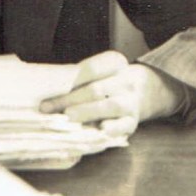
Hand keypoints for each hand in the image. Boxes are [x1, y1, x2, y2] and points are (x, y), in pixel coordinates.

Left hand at [39, 51, 185, 138]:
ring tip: (68, 118)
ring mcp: (132, 102)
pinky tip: (100, 131)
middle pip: (95, 89)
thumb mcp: (103, 72)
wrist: (148, 91)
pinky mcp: (134, 122)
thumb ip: (81, 79)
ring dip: (88, 112)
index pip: (92, 69)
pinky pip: (125, 125)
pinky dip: (113, 129)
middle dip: (70, 99)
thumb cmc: (112, 82)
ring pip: (110, 106)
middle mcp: (125, 81)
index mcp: (115, 64)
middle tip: (47, 108)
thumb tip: (50, 94)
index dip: (72, 78)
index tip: (49, 87)